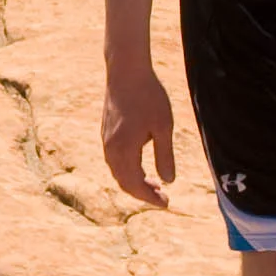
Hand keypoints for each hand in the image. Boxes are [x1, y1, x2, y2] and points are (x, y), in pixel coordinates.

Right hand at [102, 59, 175, 207]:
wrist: (126, 71)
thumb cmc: (148, 96)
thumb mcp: (163, 127)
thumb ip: (165, 156)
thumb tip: (169, 181)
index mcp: (124, 150)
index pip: (135, 184)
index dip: (150, 198)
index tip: (166, 204)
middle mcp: (111, 149)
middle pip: (124, 182)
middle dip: (142, 193)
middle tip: (163, 197)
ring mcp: (106, 140)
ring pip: (118, 171)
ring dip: (135, 181)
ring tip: (154, 184)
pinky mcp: (106, 132)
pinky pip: (115, 160)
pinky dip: (128, 169)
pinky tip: (142, 165)